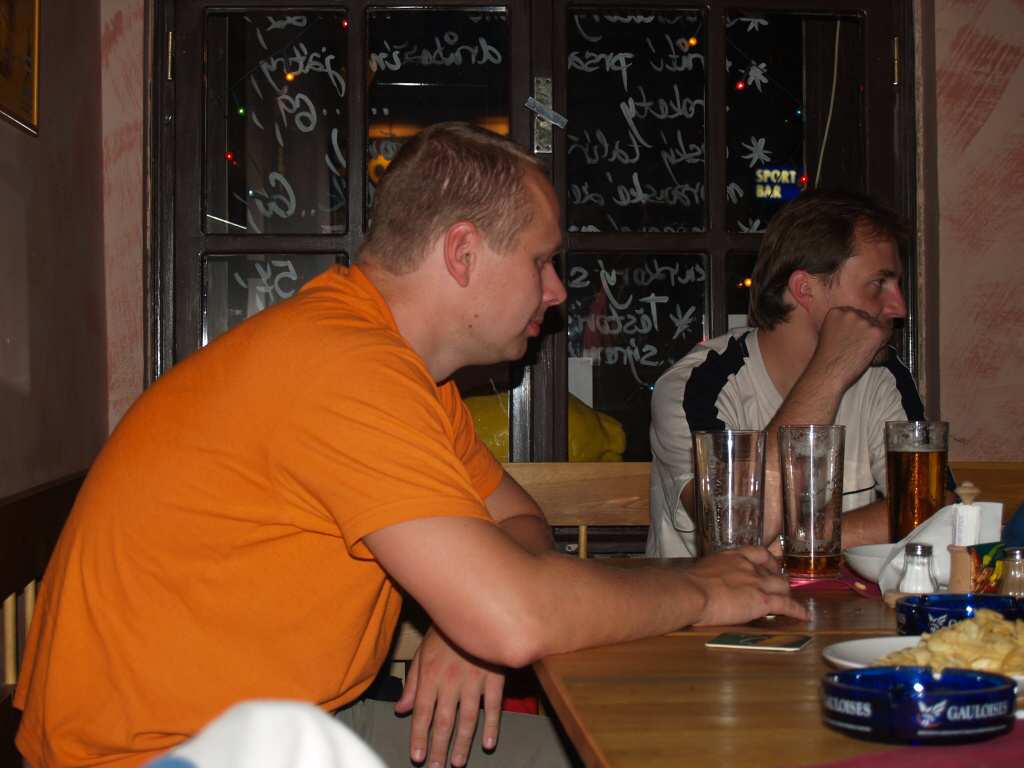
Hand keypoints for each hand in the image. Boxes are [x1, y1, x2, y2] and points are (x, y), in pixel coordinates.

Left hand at [395, 627, 504, 766]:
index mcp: (430, 676)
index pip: (422, 713)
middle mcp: (450, 682)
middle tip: (436, 767)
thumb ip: (413, 683)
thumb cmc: (444, 631)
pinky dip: (492, 725)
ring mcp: (473, 680)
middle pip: (443, 721)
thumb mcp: (422, 653)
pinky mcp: (494, 677)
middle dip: (438, 747)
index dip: (419, 737)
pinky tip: (488, 742)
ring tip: (456, 762)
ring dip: (462, 743)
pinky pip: (493, 705)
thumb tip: (401, 709)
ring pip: (467, 718)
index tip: (417, 757)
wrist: (472, 607)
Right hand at [683, 547, 807, 624]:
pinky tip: (804, 615)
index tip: (768, 564)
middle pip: (772, 570)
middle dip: (777, 577)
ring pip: (781, 586)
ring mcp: (757, 583)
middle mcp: (748, 566)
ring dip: (785, 593)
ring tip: (789, 600)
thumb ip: (709, 575)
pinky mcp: (763, 601)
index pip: (756, 552)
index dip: (766, 559)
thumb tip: (701, 584)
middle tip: (778, 585)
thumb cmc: (687, 583)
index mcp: (732, 556)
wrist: (692, 591)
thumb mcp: (699, 571)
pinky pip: (786, 604)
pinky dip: (796, 610)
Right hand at [810, 306, 890, 389]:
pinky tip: (870, 350)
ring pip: (877, 325)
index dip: (856, 325)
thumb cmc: (827, 358)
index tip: (854, 333)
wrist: (829, 371)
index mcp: (836, 312)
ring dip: (873, 336)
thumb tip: (856, 327)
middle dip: (865, 329)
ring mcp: (864, 321)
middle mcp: (850, 313)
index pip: (854, 312)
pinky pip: (887, 333)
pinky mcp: (876, 332)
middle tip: (858, 344)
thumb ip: (842, 325)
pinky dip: (882, 343)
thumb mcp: (829, 334)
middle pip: (867, 317)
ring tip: (861, 350)